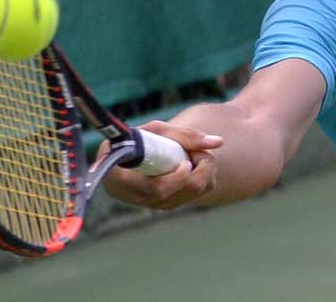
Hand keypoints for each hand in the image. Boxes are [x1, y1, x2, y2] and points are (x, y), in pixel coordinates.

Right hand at [103, 122, 223, 210]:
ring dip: (200, 174)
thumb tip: (219, 142)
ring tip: (195, 154)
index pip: (151, 188)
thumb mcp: (159, 130)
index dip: (174, 179)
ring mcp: (146, 203)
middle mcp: (129, 195)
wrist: (135, 149)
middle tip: (201, 153)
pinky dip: (199, 179)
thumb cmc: (142, 137)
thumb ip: (186, 135)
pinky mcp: (162, 205)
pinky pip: (190, 197)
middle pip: (170, 195)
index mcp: (117, 175)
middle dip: (194, 174)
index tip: (186, 163)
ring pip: (184, 197)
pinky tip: (193, 164)